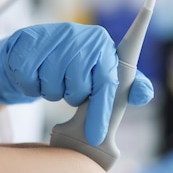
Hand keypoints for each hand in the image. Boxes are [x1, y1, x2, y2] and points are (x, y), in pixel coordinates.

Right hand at [0, 22, 153, 144]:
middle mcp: (80, 36)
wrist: (31, 52)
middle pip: (77, 89)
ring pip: (53, 87)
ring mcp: (53, 37)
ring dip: (50, 90)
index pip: (106, 82)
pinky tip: (35, 74)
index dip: (101, 110)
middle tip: (70, 85)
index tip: (96, 136)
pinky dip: (31, 86)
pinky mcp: (28, 42)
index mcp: (103, 44)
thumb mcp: (99, 74)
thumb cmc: (72, 68)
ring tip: (51, 76)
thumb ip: (126, 87)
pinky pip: (30, 82)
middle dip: (72, 96)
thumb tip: (143, 94)